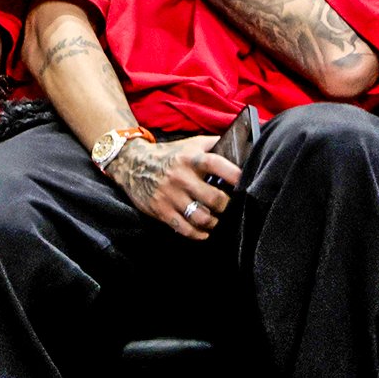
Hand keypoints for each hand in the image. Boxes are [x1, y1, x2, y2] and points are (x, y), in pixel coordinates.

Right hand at [106, 134, 239, 238]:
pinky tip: (204, 232)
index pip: (217, 165)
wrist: (133, 164)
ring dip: (214, 222)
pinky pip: (184, 228)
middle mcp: (181, 177)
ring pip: (200, 217)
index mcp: (191, 158)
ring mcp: (170, 195)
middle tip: (232, 208)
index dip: (234, 175)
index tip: (245, 182)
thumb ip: (214, 144)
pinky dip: (198, 234)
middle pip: (213, 198)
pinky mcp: (161, 210)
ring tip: (218, 220)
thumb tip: (240, 146)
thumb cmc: (170, 155)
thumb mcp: (191, 143)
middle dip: (227, 206)